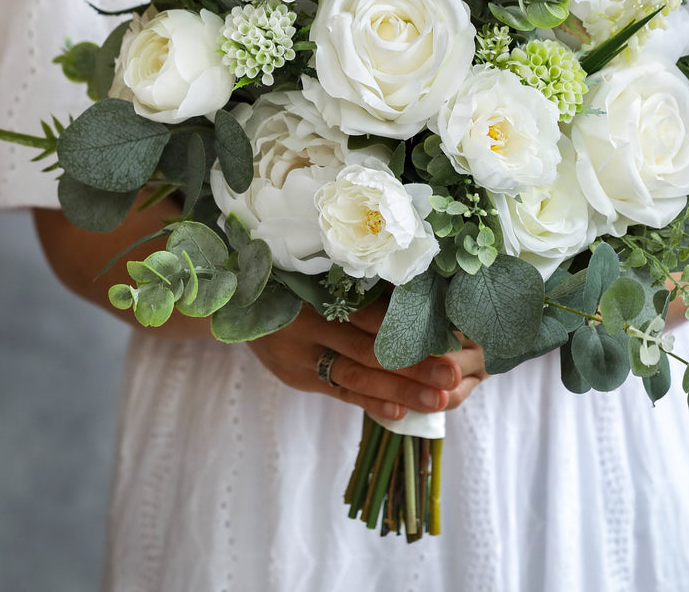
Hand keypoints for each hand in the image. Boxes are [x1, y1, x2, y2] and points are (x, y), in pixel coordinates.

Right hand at [246, 301, 486, 421]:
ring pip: (357, 376)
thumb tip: (415, 289)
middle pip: (369, 348)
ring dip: (400, 389)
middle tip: (453, 374)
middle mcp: (310, 325)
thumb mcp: (316, 272)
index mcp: (318, 291)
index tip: (448, 334)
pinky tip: (399, 415)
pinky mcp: (300, 377)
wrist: (235, 304)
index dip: (408, 325)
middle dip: (414, 364)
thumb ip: (357, 284)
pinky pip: (340, 392)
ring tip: (438, 400)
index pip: (371, 312)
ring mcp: (302, 355)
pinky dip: (369, 403)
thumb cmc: (291, 280)